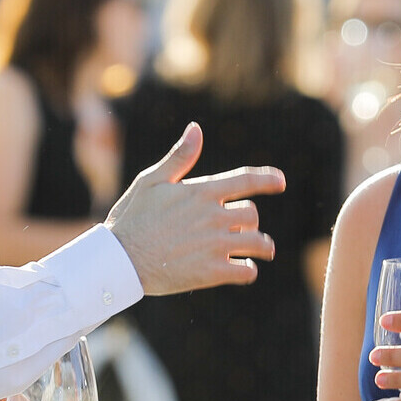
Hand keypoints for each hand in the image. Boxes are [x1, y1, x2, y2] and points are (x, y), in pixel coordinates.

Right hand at [106, 123, 283, 294]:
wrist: (119, 260)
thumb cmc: (132, 218)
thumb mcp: (151, 181)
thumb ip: (179, 157)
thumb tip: (196, 128)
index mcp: (202, 192)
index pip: (246, 180)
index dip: (267, 179)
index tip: (280, 182)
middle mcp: (214, 217)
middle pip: (252, 215)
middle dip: (250, 222)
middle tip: (245, 230)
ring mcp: (215, 245)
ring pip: (257, 243)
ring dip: (261, 247)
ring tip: (261, 251)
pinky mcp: (212, 273)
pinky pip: (247, 272)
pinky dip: (249, 271)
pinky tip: (243, 270)